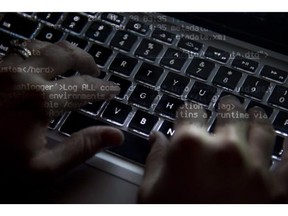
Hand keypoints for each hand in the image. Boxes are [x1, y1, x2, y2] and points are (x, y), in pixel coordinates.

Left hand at [0, 40, 123, 186]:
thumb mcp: (41, 168)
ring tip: (74, 61)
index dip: (103, 89)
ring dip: (64, 52)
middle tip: (96, 71)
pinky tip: (43, 59)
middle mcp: (23, 75)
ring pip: (44, 45)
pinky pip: (22, 48)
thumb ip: (81, 148)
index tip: (113, 89)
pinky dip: (41, 51)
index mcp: (40, 100)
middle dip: (87, 61)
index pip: (84, 88)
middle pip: (66, 55)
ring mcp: (3, 67)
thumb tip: (114, 135)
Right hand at [139, 96, 287, 202]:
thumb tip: (156, 138)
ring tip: (256, 115)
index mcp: (189, 147)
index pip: (190, 112)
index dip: (189, 111)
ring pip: (263, 128)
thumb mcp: (150, 194)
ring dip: (259, 119)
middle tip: (228, 105)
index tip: (190, 114)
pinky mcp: (279, 192)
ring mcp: (256, 169)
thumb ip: (154, 160)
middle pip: (230, 112)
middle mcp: (224, 150)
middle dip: (228, 106)